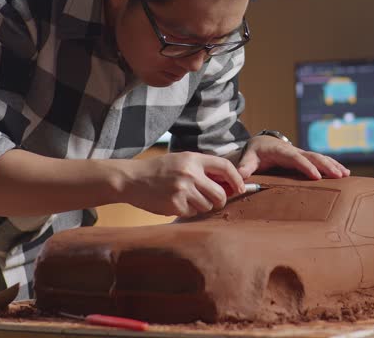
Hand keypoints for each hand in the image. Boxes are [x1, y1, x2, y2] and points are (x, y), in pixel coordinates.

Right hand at [120, 152, 245, 217]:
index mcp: (193, 159)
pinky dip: (188, 211)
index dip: (237, 179)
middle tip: (213, 201)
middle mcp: (190, 173)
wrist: (132, 179)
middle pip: (220, 194)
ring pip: (207, 206)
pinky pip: (193, 213)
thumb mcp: (181, 160)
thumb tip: (229, 184)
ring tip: (187, 199)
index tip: (241, 188)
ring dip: (201, 206)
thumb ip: (203, 169)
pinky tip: (176, 203)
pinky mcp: (175, 205)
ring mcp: (182, 190)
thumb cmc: (159, 170)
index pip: (225, 167)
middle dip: (220, 200)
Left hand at [237, 135, 350, 179]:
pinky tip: (345, 173)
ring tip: (345, 175)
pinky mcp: (306, 158)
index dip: (306, 166)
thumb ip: (245, 166)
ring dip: (333, 165)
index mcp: (281, 151)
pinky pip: (322, 161)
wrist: (261, 143)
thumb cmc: (255, 152)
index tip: (316, 175)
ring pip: (320, 157)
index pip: (295, 158)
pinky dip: (333, 165)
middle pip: (312, 156)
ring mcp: (302, 154)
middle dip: (326, 165)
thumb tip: (240, 176)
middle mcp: (294, 150)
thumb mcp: (248, 157)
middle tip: (338, 176)